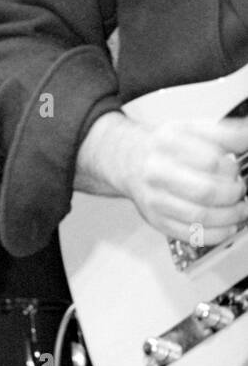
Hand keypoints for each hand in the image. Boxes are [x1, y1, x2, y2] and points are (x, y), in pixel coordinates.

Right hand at [76, 112, 247, 244]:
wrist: (128, 161)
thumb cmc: (164, 148)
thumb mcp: (192, 130)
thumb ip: (226, 133)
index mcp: (166, 144)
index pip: (210, 161)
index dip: (231, 169)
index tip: (235, 169)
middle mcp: (156, 172)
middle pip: (206, 192)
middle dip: (233, 194)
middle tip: (238, 190)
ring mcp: (154, 199)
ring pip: (201, 216)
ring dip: (230, 216)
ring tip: (238, 209)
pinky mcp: (157, 220)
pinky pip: (192, 235)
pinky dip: (217, 234)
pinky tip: (226, 225)